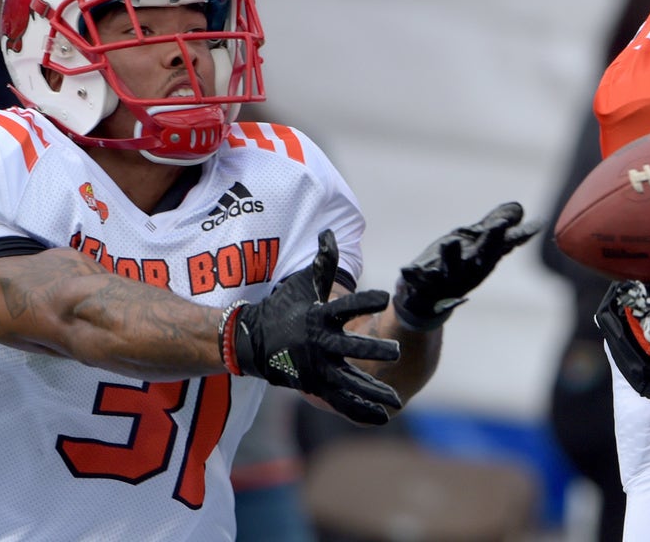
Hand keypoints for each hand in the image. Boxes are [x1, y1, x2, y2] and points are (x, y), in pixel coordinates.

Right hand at [225, 230, 402, 424]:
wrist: (251, 340)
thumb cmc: (284, 307)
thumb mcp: (303, 283)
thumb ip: (323, 262)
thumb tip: (330, 233)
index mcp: (318, 316)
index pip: (345, 306)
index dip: (365, 300)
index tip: (386, 296)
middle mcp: (319, 343)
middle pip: (349, 348)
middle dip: (373, 350)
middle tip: (396, 352)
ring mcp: (316, 368)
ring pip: (349, 382)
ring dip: (373, 391)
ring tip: (397, 400)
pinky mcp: (315, 386)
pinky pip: (341, 400)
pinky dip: (361, 410)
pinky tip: (384, 416)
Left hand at [392, 202, 540, 329]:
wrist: (425, 301)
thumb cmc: (453, 267)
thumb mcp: (474, 244)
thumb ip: (494, 228)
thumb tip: (519, 209)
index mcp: (483, 261)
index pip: (503, 246)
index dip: (519, 236)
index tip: (535, 225)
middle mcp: (468, 272)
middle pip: (482, 256)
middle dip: (491, 241)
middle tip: (499, 224)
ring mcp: (445, 279)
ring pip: (450, 268)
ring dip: (451, 255)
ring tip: (450, 241)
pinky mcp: (422, 284)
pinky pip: (417, 280)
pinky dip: (412, 275)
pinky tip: (406, 268)